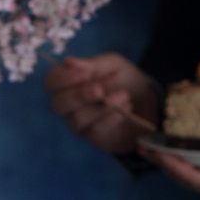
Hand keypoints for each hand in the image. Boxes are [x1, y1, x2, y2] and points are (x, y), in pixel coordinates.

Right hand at [44, 53, 159, 153]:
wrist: (148, 103)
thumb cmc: (124, 81)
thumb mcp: (113, 65)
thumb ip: (92, 64)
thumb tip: (67, 62)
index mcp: (69, 83)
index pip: (52, 81)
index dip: (64, 78)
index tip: (86, 74)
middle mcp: (68, 106)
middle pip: (59, 104)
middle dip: (80, 95)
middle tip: (100, 90)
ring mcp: (79, 124)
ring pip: (80, 118)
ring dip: (104, 105)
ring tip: (125, 96)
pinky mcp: (94, 138)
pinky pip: (97, 130)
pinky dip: (113, 117)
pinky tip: (127, 108)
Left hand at [138, 148, 199, 199]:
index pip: (196, 179)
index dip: (175, 168)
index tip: (158, 154)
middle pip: (185, 177)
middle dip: (163, 164)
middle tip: (142, 146)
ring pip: (189, 172)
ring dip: (169, 160)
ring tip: (150, 146)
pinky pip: (199, 164)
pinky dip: (183, 156)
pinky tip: (175, 145)